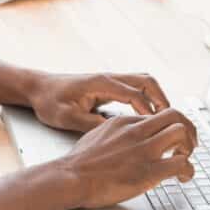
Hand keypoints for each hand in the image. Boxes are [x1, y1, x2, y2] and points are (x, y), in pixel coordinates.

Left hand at [27, 72, 169, 132]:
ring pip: (144, 81)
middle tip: (172, 121)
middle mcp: (109, 78)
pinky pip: (135, 87)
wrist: (37, 89)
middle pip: (147, 81)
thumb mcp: (67, 117)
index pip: (135, 94)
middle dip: (162, 100)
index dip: (150, 111)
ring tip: (166, 119)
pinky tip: (148, 116)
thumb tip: (116, 131)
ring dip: (157, 97)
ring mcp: (109, 80)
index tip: (159, 128)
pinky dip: (147, 98)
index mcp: (101, 84)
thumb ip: (92, 123)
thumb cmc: (49, 102)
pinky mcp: (108, 86)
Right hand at [59, 107, 197, 209]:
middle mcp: (137, 131)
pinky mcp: (148, 171)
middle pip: (175, 115)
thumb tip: (121, 139)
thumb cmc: (78, 163)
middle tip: (187, 144)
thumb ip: (114, 133)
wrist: (71, 178)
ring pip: (182, 133)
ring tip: (184, 159)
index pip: (157, 115)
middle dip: (187, 129)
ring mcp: (144, 150)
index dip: (169, 125)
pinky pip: (181, 163)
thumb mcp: (96, 135)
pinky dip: (189, 170)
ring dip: (189, 147)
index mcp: (124, 122)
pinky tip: (183, 177)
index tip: (171, 138)